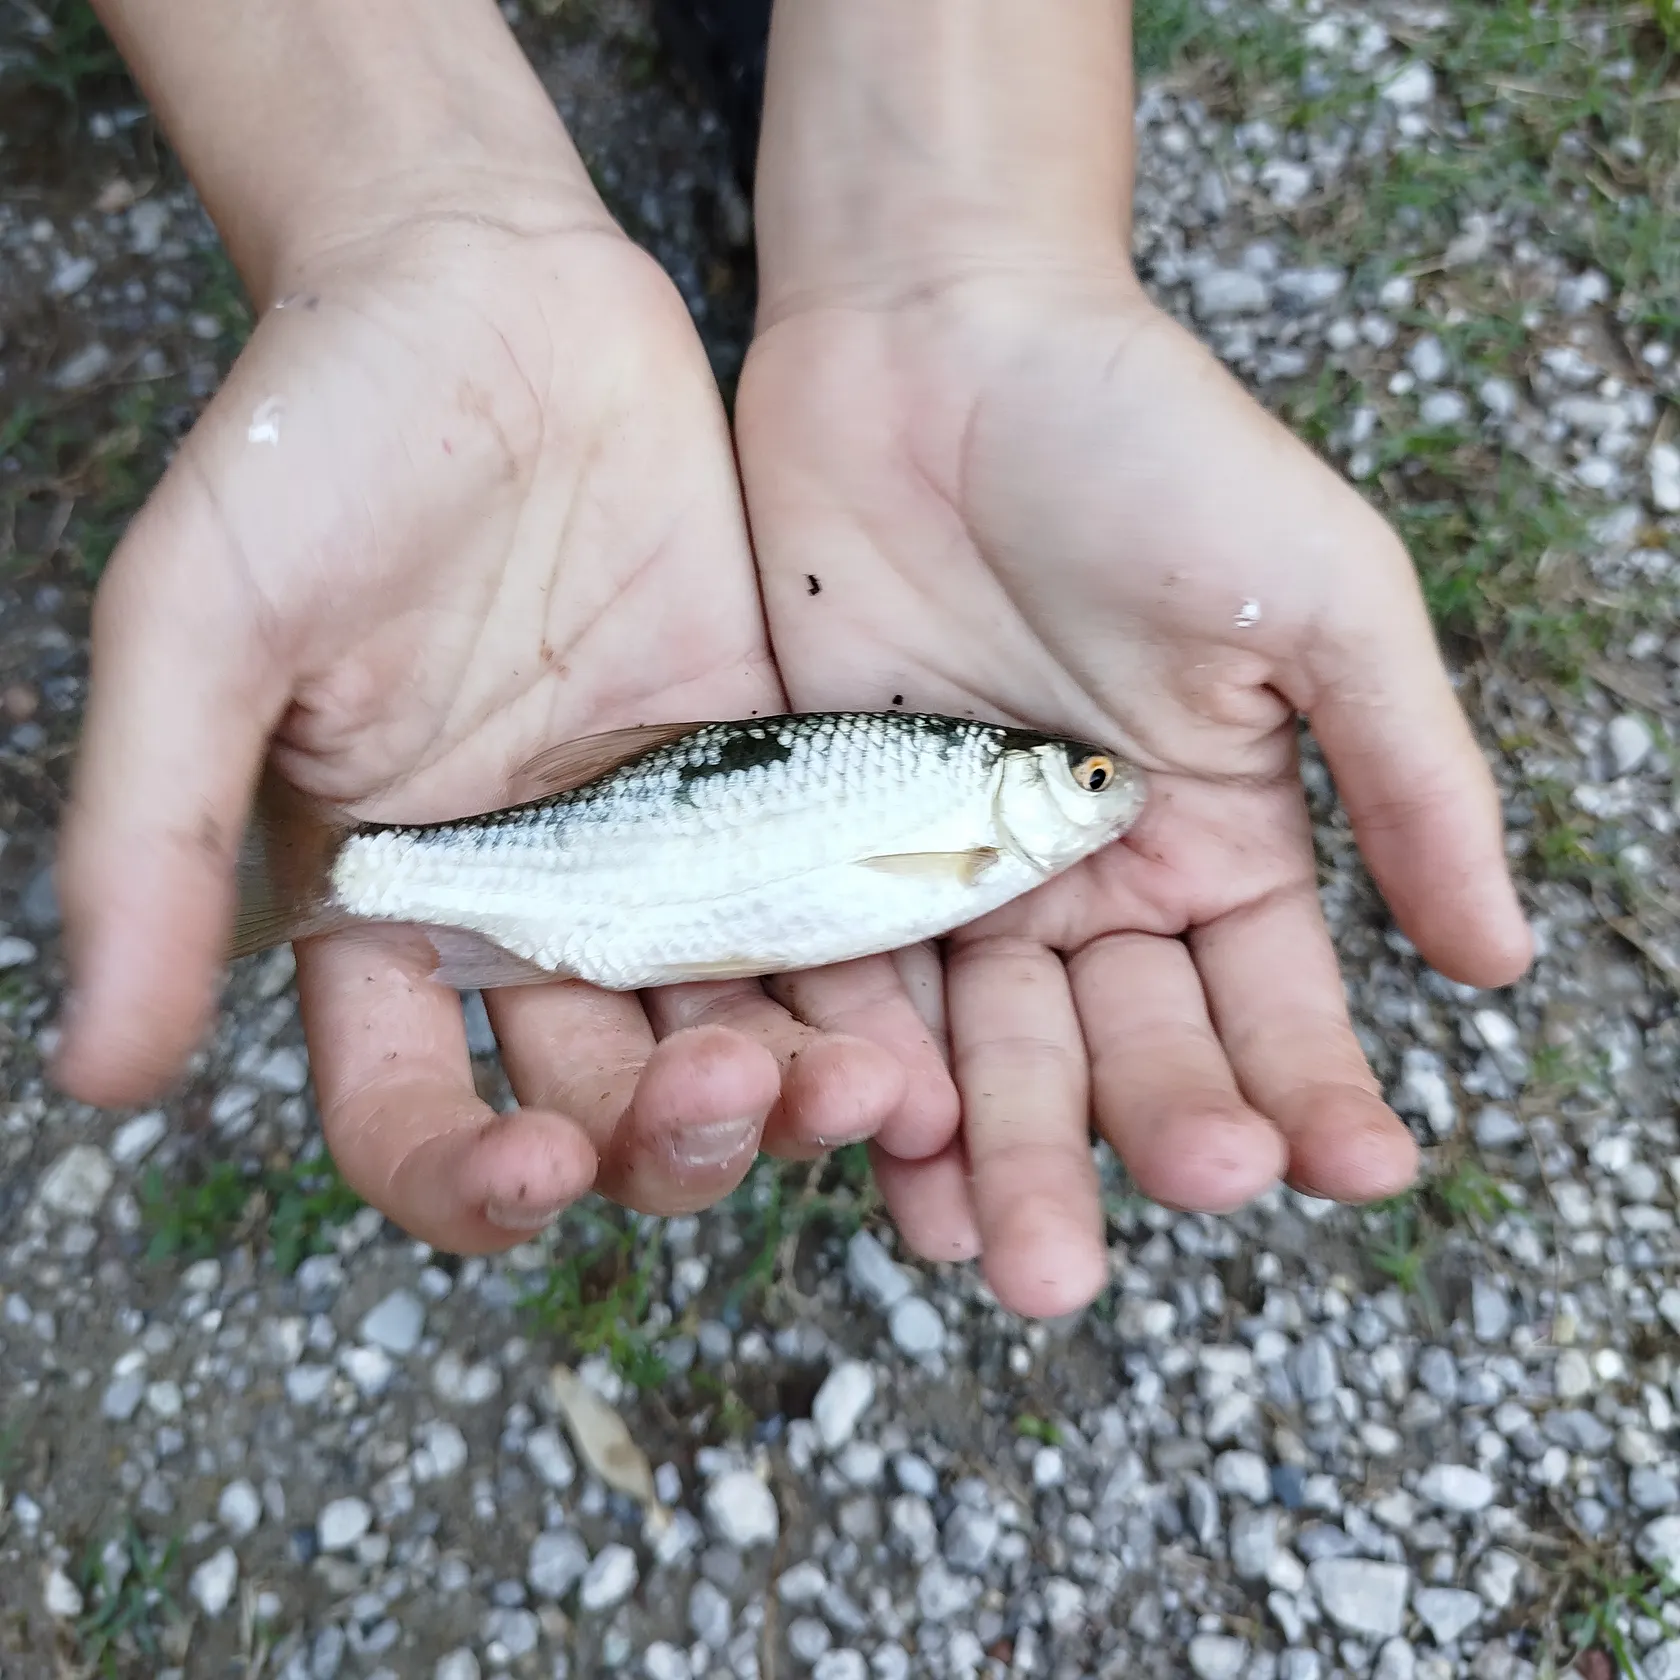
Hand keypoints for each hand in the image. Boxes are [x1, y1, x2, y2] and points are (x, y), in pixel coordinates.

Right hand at [53, 189, 957, 1249]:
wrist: (484, 295)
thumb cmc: (312, 445)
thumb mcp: (203, 625)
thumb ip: (150, 839)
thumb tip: (97, 1073)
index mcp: (383, 908)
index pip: (409, 1111)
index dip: (466, 1178)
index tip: (542, 1169)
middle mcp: (526, 908)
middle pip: (602, 1103)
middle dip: (672, 1137)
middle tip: (738, 1093)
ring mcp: (659, 853)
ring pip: (730, 1029)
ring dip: (796, 1090)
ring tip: (869, 1093)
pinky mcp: (766, 781)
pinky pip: (823, 911)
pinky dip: (871, 980)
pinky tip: (927, 1020)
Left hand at [736, 267, 1532, 1314]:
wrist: (942, 341)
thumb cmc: (1153, 446)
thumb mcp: (1323, 601)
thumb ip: (1409, 777)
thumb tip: (1501, 965)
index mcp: (1216, 841)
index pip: (1272, 1003)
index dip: (1309, 1090)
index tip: (1342, 1172)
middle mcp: (1087, 882)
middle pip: (1109, 1054)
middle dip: (1107, 1156)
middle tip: (1088, 1273)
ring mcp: (953, 872)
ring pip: (979, 1045)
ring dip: (986, 1155)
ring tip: (992, 1260)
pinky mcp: (829, 839)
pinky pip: (852, 973)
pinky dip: (863, 1064)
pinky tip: (875, 1154)